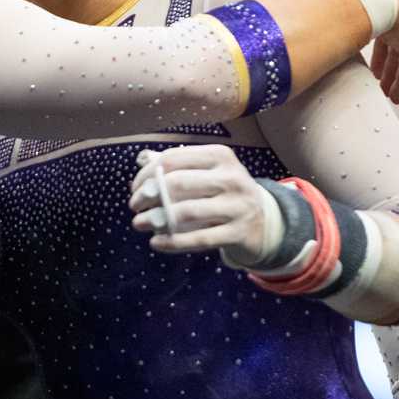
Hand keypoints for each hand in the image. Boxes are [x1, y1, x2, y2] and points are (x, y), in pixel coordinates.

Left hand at [127, 144, 280, 262]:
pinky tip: (156, 243)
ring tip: (139, 224)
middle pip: (177, 183)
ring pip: (187, 212)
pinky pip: (199, 239)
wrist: (263, 221)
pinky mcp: (239, 233)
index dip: (147, 174)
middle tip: (134, 207)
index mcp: (220, 156)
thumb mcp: (208, 172)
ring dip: (155, 219)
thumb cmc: (225, 193)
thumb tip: (142, 158)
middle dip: (148, 196)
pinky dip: (172, 242)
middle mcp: (232, 177)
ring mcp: (238, 206)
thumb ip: (178, 165)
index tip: (135, 188)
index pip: (173, 159)